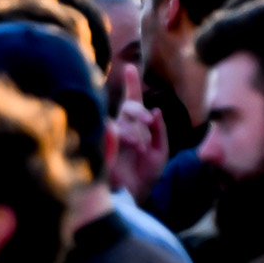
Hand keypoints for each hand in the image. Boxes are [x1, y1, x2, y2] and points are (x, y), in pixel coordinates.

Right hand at [110, 64, 168, 198]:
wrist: (135, 195)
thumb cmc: (145, 175)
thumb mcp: (161, 151)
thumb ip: (160, 130)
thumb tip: (156, 110)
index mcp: (136, 127)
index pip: (132, 101)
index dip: (131, 84)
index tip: (130, 67)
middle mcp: (122, 127)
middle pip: (129, 105)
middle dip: (140, 110)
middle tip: (149, 121)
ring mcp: (111, 135)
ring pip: (122, 117)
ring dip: (136, 130)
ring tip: (141, 147)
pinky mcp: (102, 143)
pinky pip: (112, 128)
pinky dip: (127, 135)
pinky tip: (133, 147)